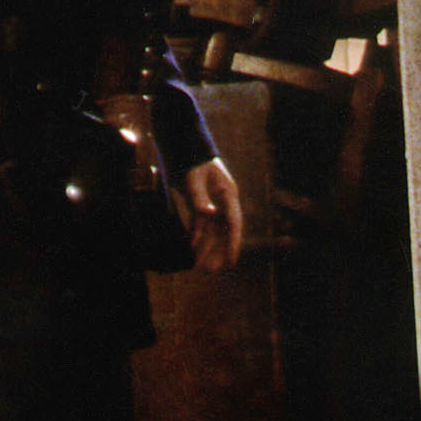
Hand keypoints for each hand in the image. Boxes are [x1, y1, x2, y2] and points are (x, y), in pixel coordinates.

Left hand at [183, 157, 243, 272]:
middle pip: (224, 231)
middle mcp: (223, 202)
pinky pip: (200, 225)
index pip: (234, 223)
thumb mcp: (195, 177)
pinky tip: (192, 248)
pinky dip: (197, 236)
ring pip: (212, 231)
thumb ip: (200, 196)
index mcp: (228, 194)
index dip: (233, 243)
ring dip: (207, 247)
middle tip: (215, 271)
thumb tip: (207, 214)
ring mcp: (213, 204)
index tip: (232, 260)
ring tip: (201, 266)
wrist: (187, 149)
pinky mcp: (201, 205)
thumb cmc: (194, 162)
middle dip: (220, 252)